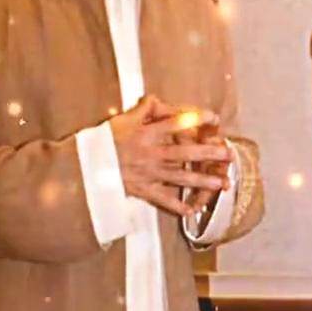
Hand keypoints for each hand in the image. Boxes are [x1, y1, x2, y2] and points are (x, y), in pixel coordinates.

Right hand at [109, 95, 230, 214]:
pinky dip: (178, 206)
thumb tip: (157, 99)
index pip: (176, 123)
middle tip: (227, 154)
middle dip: (209, 154)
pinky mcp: (143, 190)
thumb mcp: (122, 120)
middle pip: (185, 153)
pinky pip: (164, 200)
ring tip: (221, 184)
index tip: (213, 118)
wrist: (84, 168)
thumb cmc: (103, 142)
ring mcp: (149, 174)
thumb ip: (143, 110)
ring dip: (202, 181)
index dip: (196, 119)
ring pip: (180, 177)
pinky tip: (194, 210)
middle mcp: (151, 154)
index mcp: (146, 134)